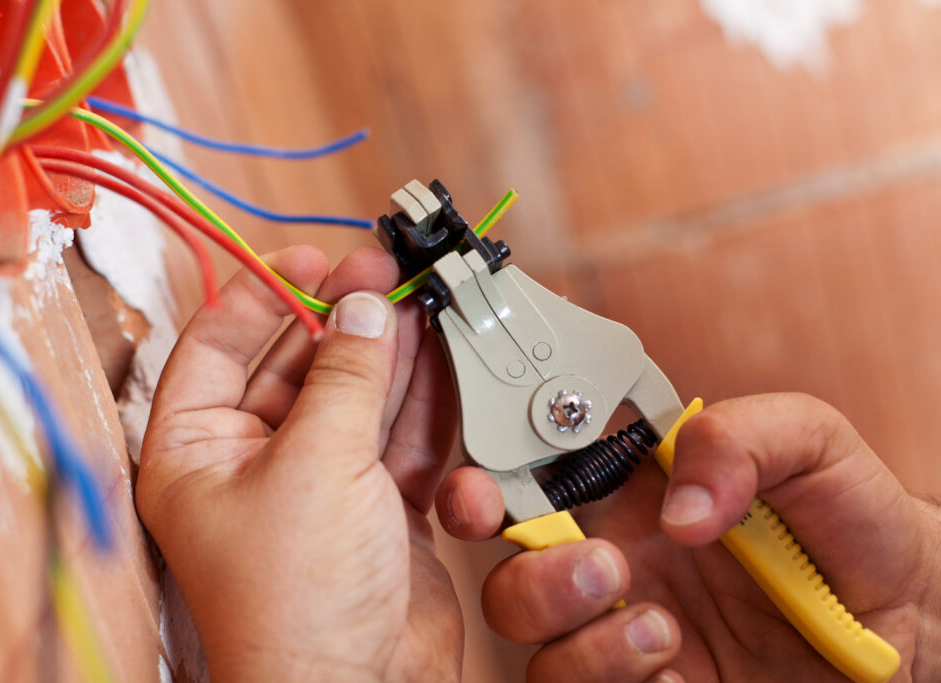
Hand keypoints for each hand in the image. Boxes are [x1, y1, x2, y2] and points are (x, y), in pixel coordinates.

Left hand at [136, 246, 461, 681]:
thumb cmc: (296, 603)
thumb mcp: (317, 464)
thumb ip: (344, 376)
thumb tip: (363, 309)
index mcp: (197, 450)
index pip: (216, 345)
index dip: (265, 293)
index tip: (314, 258)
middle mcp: (253, 462)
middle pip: (298, 365)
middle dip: (345, 322)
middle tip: (387, 279)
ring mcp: (319, 483)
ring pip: (357, 398)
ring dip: (391, 358)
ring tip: (422, 311)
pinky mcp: (376, 507)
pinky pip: (398, 439)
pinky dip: (422, 410)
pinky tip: (440, 374)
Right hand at [437, 393, 940, 681]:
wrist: (912, 623)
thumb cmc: (856, 523)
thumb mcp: (814, 447)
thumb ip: (741, 436)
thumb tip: (679, 507)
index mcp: (632, 491)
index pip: (531, 474)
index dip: (485, 478)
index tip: (481, 492)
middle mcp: (616, 558)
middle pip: (507, 565)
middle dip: (524, 568)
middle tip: (605, 567)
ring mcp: (627, 630)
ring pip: (531, 638)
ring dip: (576, 630)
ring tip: (659, 623)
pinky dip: (611, 676)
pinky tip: (674, 663)